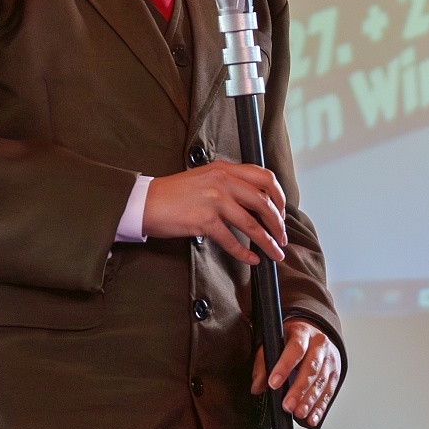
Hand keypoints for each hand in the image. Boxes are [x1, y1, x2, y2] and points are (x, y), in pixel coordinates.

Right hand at [143, 162, 286, 262]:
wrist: (146, 202)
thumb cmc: (173, 193)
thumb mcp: (204, 178)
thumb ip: (228, 184)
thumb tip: (253, 203)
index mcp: (224, 169)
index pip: (264, 177)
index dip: (279, 196)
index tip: (282, 211)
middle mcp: (222, 181)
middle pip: (264, 202)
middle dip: (278, 223)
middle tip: (282, 236)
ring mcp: (214, 200)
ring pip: (252, 224)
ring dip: (268, 241)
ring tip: (275, 253)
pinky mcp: (204, 220)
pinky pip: (232, 240)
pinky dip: (245, 253)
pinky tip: (252, 259)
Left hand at [252, 318, 341, 427]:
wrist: (314, 333)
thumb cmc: (291, 339)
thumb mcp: (274, 343)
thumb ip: (263, 363)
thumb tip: (257, 387)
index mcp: (302, 333)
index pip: (295, 349)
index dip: (284, 367)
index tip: (274, 384)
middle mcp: (319, 345)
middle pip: (311, 368)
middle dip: (299, 390)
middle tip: (288, 406)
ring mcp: (330, 360)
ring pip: (321, 382)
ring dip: (310, 401)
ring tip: (299, 413)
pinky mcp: (335, 374)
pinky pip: (329, 392)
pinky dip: (320, 407)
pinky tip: (311, 417)